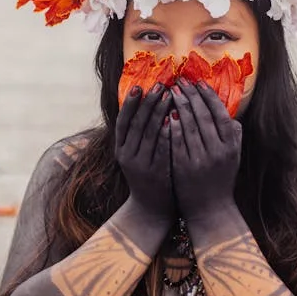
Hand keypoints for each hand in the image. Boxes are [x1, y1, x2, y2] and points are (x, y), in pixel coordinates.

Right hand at [115, 84, 173, 219]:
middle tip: (160, 85)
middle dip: (148, 102)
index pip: (123, 121)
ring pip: (149, 134)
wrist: (150, 209)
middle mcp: (127, 156)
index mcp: (121, 149)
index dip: (131, 103)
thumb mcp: (137, 154)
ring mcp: (141, 165)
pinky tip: (175, 120)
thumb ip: (140, 133)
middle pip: (137, 124)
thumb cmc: (147, 175)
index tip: (139, 86)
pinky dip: (167, 134)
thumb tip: (147, 104)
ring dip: (159, 113)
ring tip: (169, 96)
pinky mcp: (156, 174)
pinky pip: (162, 150)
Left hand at [169, 77, 242, 220]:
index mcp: (231, 146)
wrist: (210, 210)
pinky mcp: (183, 168)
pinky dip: (172, 126)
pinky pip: (176, 142)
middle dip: (191, 95)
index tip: (199, 83)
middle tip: (181, 81)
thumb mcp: (234, 156)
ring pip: (188, 126)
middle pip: (202, 116)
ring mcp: (200, 160)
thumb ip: (234, 134)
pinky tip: (166, 113)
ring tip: (171, 91)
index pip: (219, 113)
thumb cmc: (222, 179)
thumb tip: (227, 111)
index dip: (208, 96)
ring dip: (179, 106)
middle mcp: (217, 151)